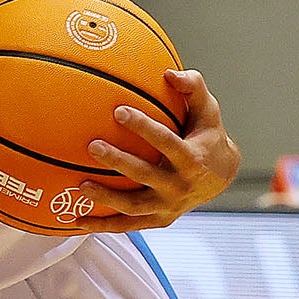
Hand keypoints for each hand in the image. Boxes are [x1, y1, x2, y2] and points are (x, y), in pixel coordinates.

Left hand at [69, 69, 240, 231]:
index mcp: (192, 159)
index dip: (143, 127)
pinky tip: (78, 220)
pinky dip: (104, 225)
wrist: (220, 176)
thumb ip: (192, 87)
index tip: (118, 110)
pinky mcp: (159, 219)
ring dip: (107, 197)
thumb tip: (168, 72)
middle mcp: (181, 186)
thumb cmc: (207, 135)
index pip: (166, 141)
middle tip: (92, 146)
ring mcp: (169, 206)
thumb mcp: (208, 110)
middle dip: (119, 161)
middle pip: (146, 175)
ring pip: (134, 206)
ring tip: (80, 185)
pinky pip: (128, 226)